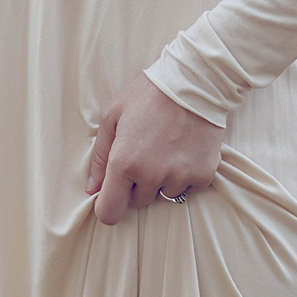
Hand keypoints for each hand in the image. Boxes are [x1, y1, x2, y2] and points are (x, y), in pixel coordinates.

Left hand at [86, 73, 224, 225]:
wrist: (194, 83)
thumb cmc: (148, 95)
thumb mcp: (113, 116)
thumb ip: (100, 156)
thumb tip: (92, 188)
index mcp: (124, 163)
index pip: (109, 212)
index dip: (107, 207)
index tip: (112, 195)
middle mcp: (152, 176)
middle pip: (138, 202)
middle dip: (137, 185)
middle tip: (144, 154)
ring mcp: (179, 177)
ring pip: (164, 195)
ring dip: (162, 180)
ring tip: (165, 149)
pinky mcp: (203, 175)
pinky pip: (188, 189)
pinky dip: (184, 176)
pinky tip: (183, 151)